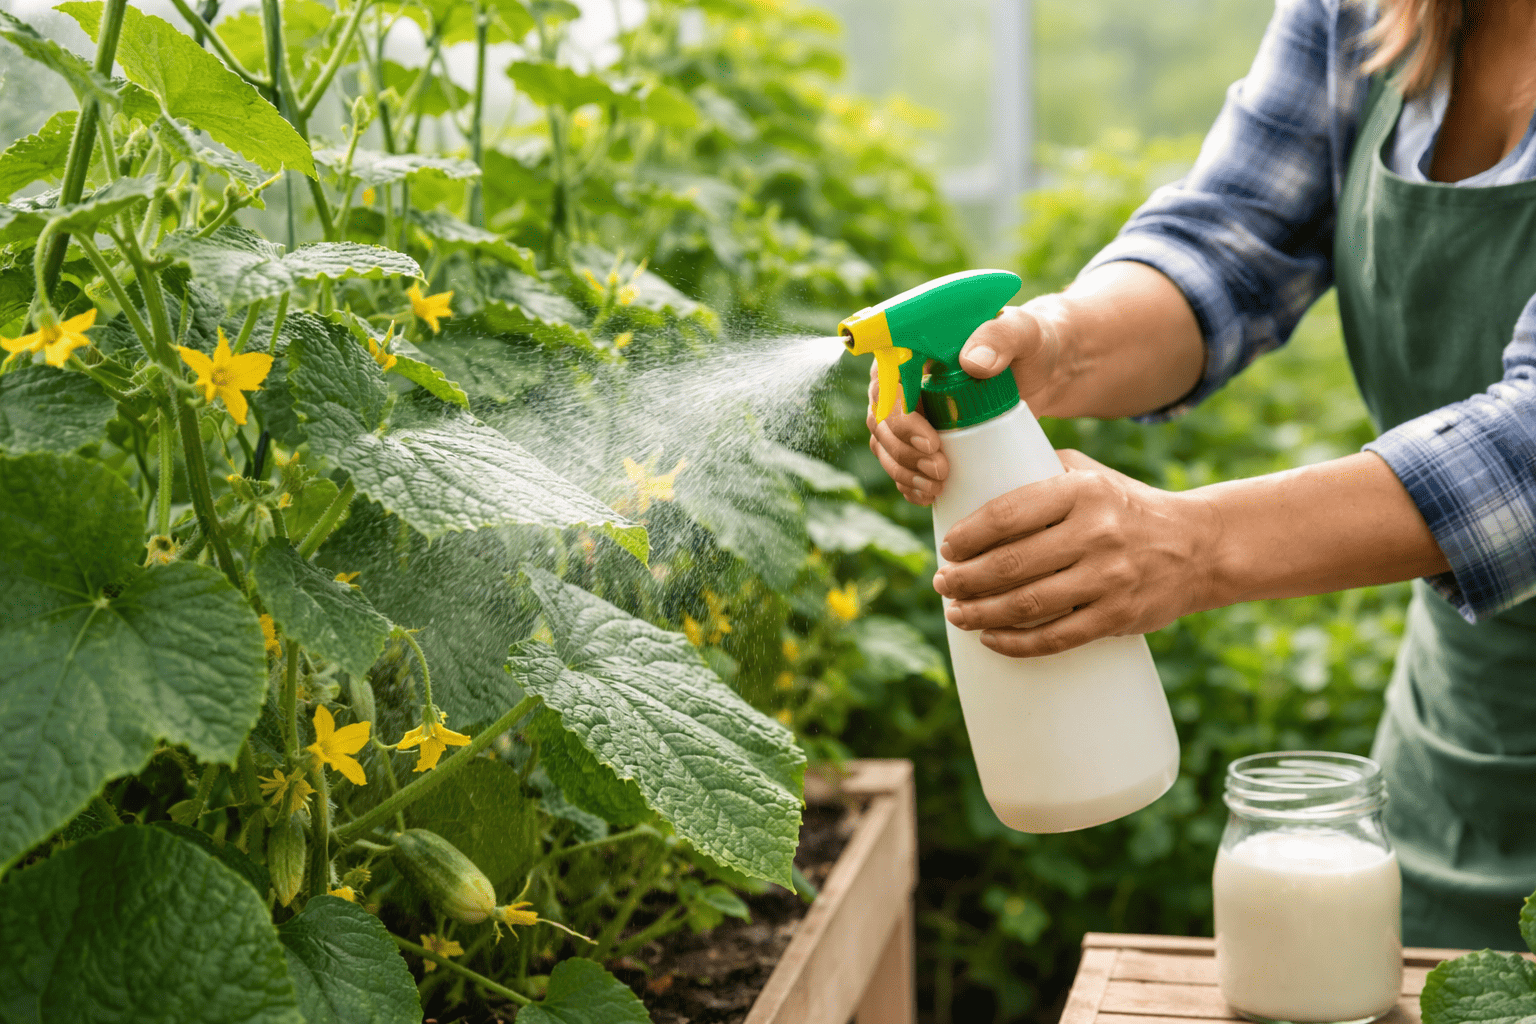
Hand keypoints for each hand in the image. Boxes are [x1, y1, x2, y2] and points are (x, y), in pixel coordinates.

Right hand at [866, 299, 1066, 505]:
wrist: (1044, 372)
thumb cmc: (1030, 344)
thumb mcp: (1022, 332)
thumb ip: (1000, 337)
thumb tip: (972, 362)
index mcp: (912, 347)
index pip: (887, 383)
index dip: (900, 417)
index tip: (931, 442)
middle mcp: (902, 379)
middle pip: (882, 421)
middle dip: (904, 453)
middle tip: (940, 470)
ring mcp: (911, 411)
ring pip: (886, 446)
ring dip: (903, 472)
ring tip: (936, 487)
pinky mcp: (923, 436)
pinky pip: (900, 463)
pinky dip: (908, 482)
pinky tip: (928, 495)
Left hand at [931, 449, 1222, 656]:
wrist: (1200, 546)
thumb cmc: (1127, 507)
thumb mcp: (1091, 474)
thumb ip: (1040, 469)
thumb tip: (979, 470)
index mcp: (1081, 491)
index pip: (1007, 514)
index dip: (968, 537)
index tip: (947, 549)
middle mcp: (1095, 533)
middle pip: (1009, 564)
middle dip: (964, 579)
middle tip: (942, 583)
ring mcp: (1108, 578)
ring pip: (1027, 604)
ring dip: (981, 612)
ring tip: (956, 613)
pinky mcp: (1117, 616)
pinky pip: (1055, 637)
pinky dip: (1015, 642)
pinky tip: (991, 638)